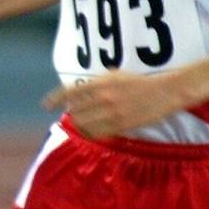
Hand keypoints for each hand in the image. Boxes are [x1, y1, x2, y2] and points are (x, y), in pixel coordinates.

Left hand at [42, 70, 174, 138]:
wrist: (163, 92)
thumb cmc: (138, 82)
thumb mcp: (114, 76)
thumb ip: (95, 84)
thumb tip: (77, 93)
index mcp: (100, 83)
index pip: (69, 92)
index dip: (54, 99)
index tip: (45, 105)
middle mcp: (103, 97)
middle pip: (75, 111)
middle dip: (71, 114)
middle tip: (72, 115)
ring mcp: (112, 112)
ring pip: (84, 124)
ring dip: (79, 125)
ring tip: (81, 124)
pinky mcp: (122, 125)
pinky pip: (99, 132)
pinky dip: (91, 132)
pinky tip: (90, 131)